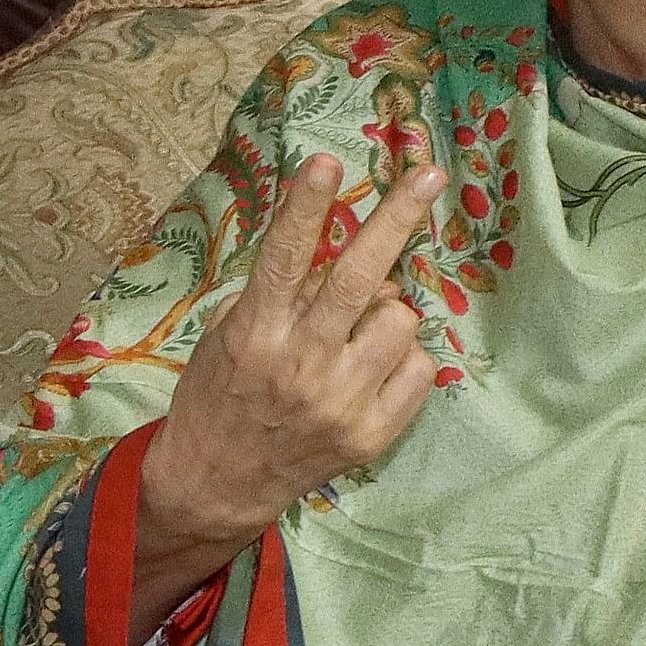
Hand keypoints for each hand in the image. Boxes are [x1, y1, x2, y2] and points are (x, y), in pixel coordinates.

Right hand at [127, 154, 445, 618]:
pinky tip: (371, 369)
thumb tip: (344, 255)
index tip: (326, 161)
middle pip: (356, 278)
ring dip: (388, 312)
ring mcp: (338, 402)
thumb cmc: (218, 396)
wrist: (217, 484)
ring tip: (358, 332)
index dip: (305, 207)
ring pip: (400, 320)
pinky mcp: (369, 435)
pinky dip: (402, 359)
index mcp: (255, 333)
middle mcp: (298, 364)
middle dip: (395, 218)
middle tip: (428, 175)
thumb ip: (278, 295)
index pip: (282, 258)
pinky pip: (418, 370)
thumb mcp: (226, 335)